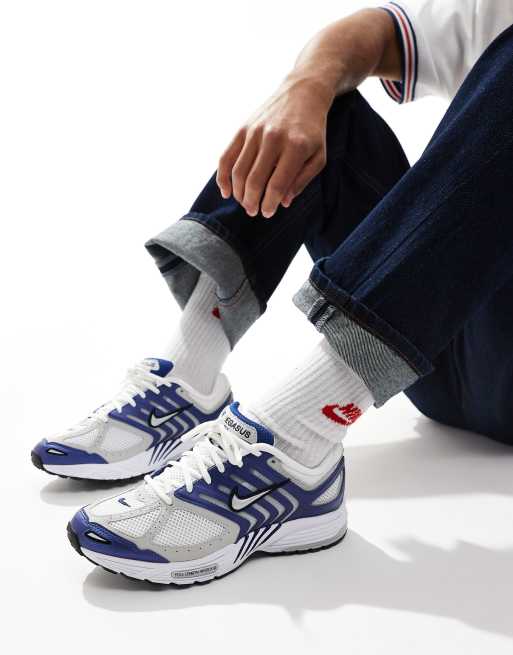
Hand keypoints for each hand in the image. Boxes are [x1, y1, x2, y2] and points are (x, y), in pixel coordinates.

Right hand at [216, 78, 330, 217]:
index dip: (269, 204)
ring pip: (239, 171)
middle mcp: (273, 138)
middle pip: (254, 180)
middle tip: (253, 212)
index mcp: (295, 147)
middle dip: (251, 202)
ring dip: (239, 193)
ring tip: (244, 203)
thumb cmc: (312, 130)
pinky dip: (223, 177)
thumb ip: (302, 180)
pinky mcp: (242, 128)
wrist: (303, 93)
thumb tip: (283, 202)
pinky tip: (227, 192)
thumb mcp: (318, 157)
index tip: (268, 213)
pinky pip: (226, 157)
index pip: (276, 184)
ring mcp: (255, 132)